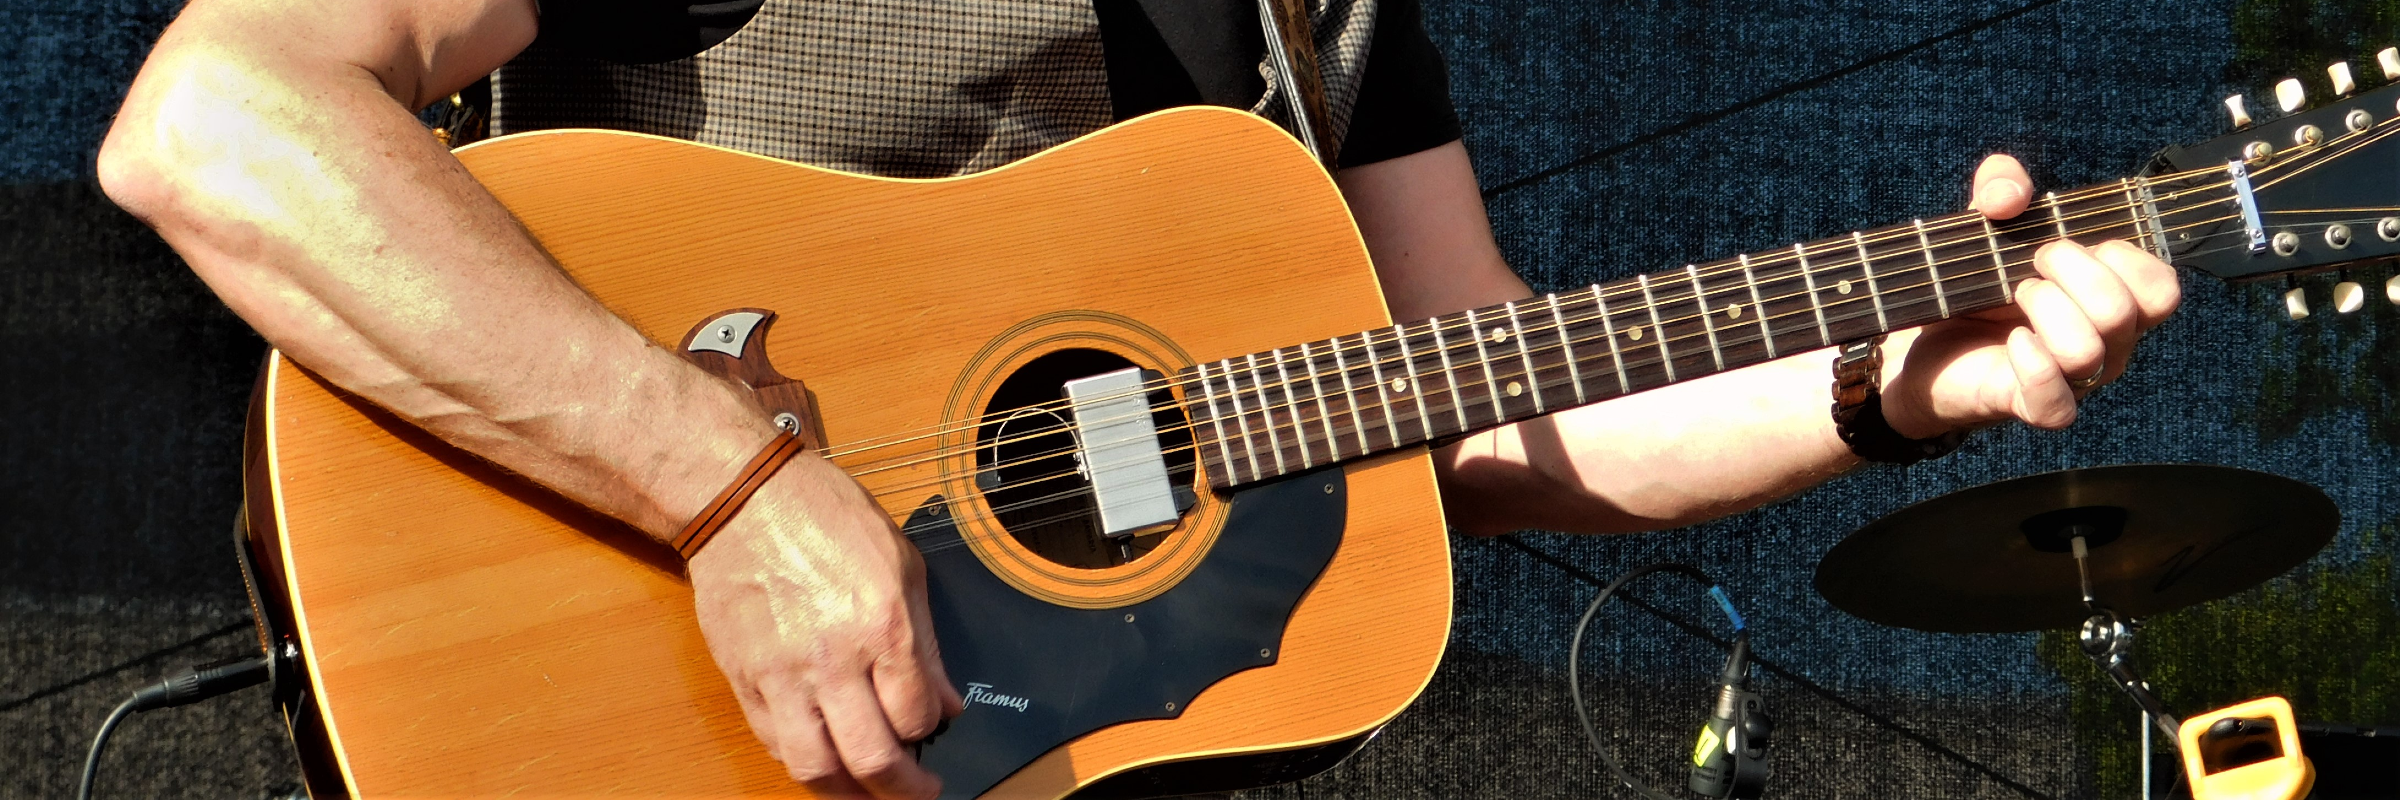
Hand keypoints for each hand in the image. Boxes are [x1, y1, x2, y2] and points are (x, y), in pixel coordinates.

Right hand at [686, 453, 963, 798]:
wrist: (742, 498)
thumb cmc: (824, 516)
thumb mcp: (902, 564)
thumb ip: (927, 643)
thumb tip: (945, 703)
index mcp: (881, 625)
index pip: (915, 716)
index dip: (930, 731)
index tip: (933, 729)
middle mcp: (832, 659)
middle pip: (871, 757)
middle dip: (902, 789)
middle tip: (917, 792)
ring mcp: (782, 674)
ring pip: (814, 767)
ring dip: (848, 793)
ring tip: (867, 792)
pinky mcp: (743, 678)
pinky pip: (773, 742)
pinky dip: (802, 761)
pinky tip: (823, 757)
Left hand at [1878, 154, 2181, 436]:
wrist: (1924, 341)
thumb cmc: (1977, 283)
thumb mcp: (1988, 223)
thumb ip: (2001, 187)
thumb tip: (2009, 195)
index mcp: (2115, 300)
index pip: (2161, 288)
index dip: (2119, 256)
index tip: (2063, 241)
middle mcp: (2109, 345)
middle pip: (2124, 311)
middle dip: (2071, 271)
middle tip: (2030, 265)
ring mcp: (2076, 380)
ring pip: (2089, 351)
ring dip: (2043, 308)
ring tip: (2012, 297)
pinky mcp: (2035, 407)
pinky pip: (2056, 402)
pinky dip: (2031, 362)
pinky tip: (2011, 340)